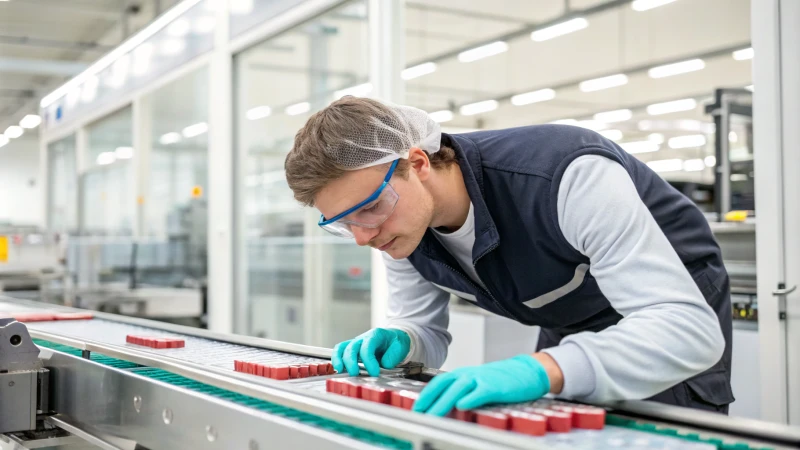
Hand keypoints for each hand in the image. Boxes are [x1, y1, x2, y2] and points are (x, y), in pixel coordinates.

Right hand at [332, 328, 410, 376]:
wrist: (395, 338)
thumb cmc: (396, 342)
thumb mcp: (400, 346)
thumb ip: (392, 356)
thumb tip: (383, 364)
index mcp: (375, 335)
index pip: (367, 347)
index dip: (369, 361)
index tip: (374, 373)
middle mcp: (363, 338)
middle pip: (351, 348)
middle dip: (351, 362)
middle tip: (355, 375)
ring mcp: (356, 343)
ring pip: (341, 348)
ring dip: (339, 359)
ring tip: (340, 371)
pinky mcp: (353, 350)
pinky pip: (340, 352)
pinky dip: (337, 360)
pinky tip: (338, 369)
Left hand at [412, 354, 550, 415]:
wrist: (525, 371)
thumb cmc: (500, 379)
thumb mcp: (476, 383)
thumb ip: (461, 392)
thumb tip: (444, 408)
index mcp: (462, 374)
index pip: (437, 383)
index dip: (425, 396)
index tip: (415, 409)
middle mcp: (468, 375)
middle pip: (443, 386)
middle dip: (428, 400)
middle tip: (418, 415)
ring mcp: (481, 379)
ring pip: (457, 389)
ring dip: (443, 403)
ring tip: (432, 415)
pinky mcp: (494, 387)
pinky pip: (479, 392)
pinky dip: (470, 398)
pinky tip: (462, 406)